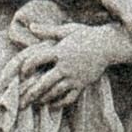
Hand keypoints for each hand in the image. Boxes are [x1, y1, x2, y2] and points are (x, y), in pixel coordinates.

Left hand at [9, 21, 125, 108]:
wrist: (108, 45)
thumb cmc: (86, 35)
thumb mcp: (67, 30)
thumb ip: (48, 31)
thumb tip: (31, 26)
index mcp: (59, 52)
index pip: (36, 60)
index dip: (26, 67)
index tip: (23, 72)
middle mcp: (66, 66)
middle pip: (44, 82)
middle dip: (31, 92)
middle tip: (22, 99)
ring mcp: (74, 76)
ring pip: (55, 91)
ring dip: (43, 98)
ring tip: (35, 102)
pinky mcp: (82, 84)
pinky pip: (69, 97)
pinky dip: (60, 103)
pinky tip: (52, 105)